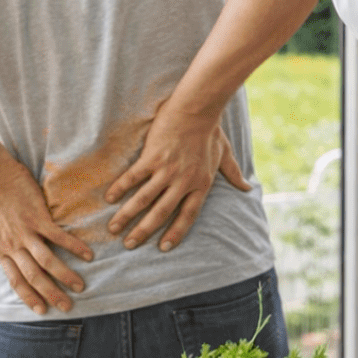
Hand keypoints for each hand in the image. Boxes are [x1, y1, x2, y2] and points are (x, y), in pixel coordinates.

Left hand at [0, 162, 93, 314]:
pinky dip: (74, 247)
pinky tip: (88, 255)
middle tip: (67, 307)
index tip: (41, 310)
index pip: (15, 280)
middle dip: (51, 295)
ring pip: (47, 262)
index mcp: (1, 248)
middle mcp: (13, 245)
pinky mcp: (38, 218)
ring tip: (81, 286)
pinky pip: (58, 238)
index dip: (29, 296)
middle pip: (33, 277)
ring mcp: (26, 232)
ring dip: (65, 276)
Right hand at [104, 107, 250, 251]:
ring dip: (127, 215)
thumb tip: (247, 188)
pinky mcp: (152, 157)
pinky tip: (110, 199)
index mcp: (201, 184)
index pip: (188, 216)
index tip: (164, 248)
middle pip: (162, 213)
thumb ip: (233, 174)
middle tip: (130, 245)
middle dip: (144, 231)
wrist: (197, 110)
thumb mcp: (225, 155)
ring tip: (113, 229)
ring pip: (144, 199)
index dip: (176, 233)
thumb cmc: (211, 132)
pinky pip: (133, 177)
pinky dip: (121, 188)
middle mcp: (184, 182)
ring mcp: (167, 170)